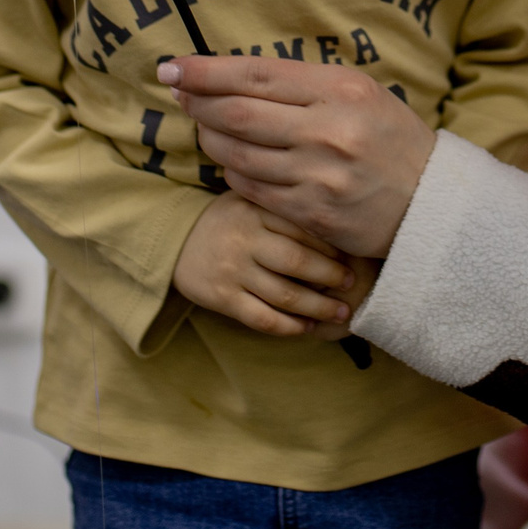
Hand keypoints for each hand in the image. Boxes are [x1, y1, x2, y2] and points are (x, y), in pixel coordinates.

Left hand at [158, 55, 435, 258]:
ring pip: (237, 154)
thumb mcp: (362, 93)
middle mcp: (328, 131)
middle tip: (179, 94)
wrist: (432, 203)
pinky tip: (231, 161)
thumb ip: (305, 84)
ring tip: (203, 127)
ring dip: (209, 139)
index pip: (257, 74)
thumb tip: (237, 74)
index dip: (206, 71)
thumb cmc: (391, 139)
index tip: (172, 68)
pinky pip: (252, 189)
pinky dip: (232, 172)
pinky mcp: (311, 213)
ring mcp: (318, 175)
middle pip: (237, 114)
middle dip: (198, 102)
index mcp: (342, 90)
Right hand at [172, 190, 360, 338]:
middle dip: (331, 276)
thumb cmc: (228, 220)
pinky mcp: (223, 298)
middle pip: (297, 262)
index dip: (331, 244)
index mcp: (255, 210)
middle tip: (351, 283)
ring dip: (318, 307)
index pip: (302, 228)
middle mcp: (244, 240)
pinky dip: (289, 327)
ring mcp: (233, 271)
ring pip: (284, 294)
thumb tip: (337, 218)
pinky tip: (307, 328)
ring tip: (340, 312)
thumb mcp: (249, 201)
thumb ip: (282, 207)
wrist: (176, 242)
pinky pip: (263, 318)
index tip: (351, 255)